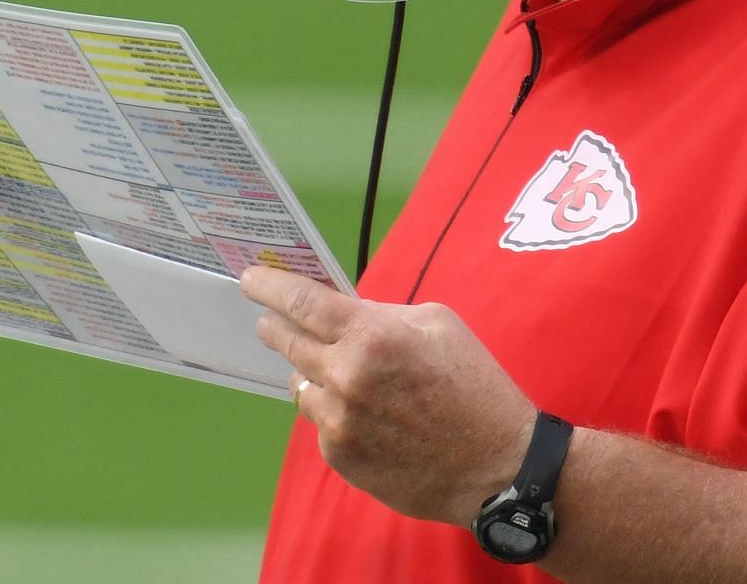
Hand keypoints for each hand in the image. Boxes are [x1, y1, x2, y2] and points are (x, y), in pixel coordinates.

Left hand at [240, 265, 537, 525]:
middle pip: (286, 342)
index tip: (248, 279)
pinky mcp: (341, 458)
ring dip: (312, 375)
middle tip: (270, 321)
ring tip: (342, 377)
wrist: (498, 466)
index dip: (268, 287)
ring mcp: (339, 421)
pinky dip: (334, 413)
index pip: (300, 302)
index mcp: (372, 335)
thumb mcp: (438, 325)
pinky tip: (368, 417)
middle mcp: (346, 377)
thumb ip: (381, 314)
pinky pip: (321, 423)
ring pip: (301, 386)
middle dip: (275, 327)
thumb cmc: (475, 386)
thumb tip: (340, 310)